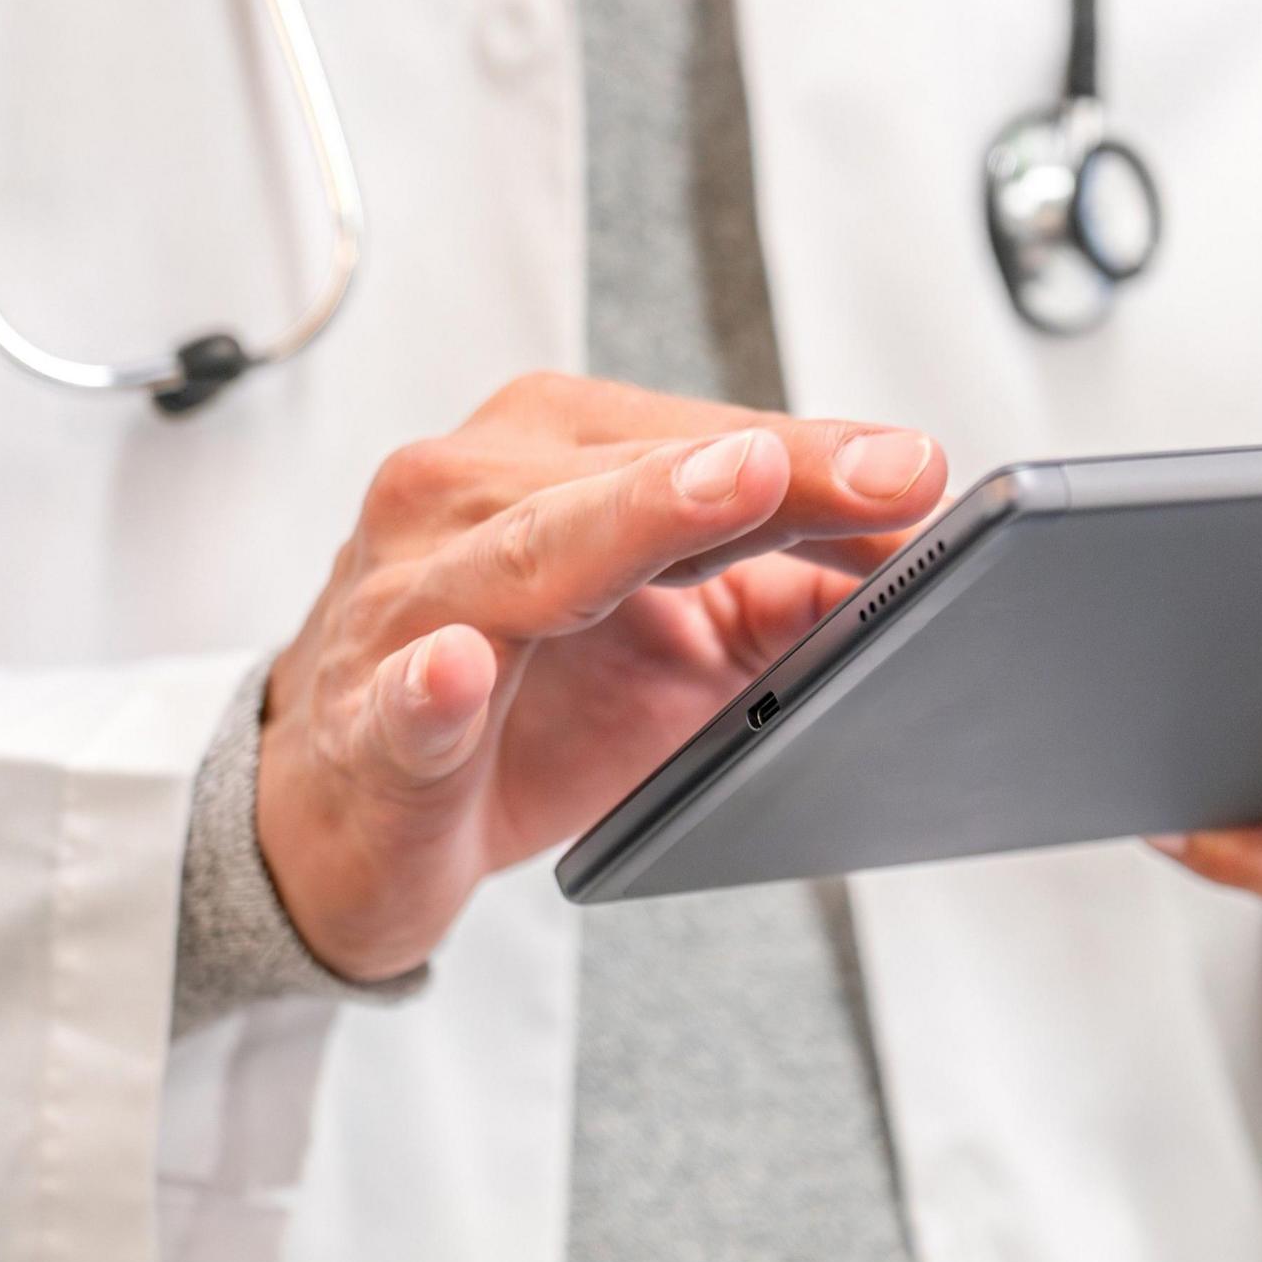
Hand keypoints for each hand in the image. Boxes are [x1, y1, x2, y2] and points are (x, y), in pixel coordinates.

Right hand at [256, 374, 948, 980]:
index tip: (922, 470)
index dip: (819, 459)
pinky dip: (428, 687)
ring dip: (627, 523)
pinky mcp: (361, 721)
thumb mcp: (676, 645)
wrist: (339, 818)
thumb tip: (916, 567)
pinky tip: (457, 672)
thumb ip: (784, 597)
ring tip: (730, 493)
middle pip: (633, 478)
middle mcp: (466, 497)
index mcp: (548, 456)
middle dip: (763, 473)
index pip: (702, 442)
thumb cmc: (515, 706)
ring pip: (526, 553)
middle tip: (878, 473)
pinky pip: (399, 699)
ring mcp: (405, 603)